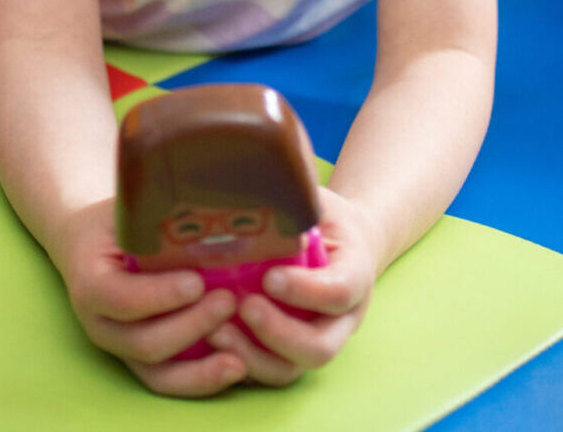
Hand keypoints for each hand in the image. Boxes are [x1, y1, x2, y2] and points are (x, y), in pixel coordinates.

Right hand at [51, 199, 247, 396]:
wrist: (90, 246)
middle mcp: (100, 323)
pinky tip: (236, 369)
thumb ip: (156, 216)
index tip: (197, 281)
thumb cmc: (116, 223)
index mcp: (91, 282)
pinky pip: (169, 381)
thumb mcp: (127, 211)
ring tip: (240, 359)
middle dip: (190, 326)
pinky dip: (202, 380)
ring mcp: (120, 347)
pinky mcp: (141, 360)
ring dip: (201, 370)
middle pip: (143, 342)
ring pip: (157, 373)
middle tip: (228, 302)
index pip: (120, 298)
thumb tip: (211, 210)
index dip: (160, 295)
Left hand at [207, 186, 378, 386]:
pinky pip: (264, 371)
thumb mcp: (316, 199)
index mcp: (355, 275)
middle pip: (319, 348)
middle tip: (243, 306)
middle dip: (278, 334)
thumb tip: (256, 193)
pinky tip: (207, 338)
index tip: (269, 276)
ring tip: (214, 332)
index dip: (305, 290)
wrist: (339, 243)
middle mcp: (340, 320)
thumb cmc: (322, 216)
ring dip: (251, 357)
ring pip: (289, 370)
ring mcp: (314, 341)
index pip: (339, 292)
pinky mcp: (286, 353)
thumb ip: (295, 199)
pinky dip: (235, 362)